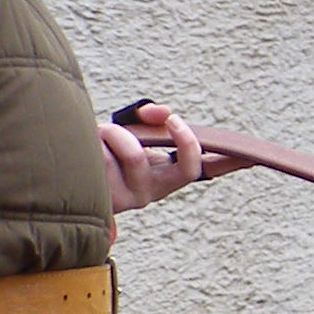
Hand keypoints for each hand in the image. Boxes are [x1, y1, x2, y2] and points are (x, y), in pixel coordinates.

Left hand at [99, 102, 247, 213]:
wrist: (57, 178)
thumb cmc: (100, 150)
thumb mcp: (129, 131)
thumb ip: (150, 118)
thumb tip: (163, 113)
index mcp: (168, 175)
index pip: (209, 168)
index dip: (233, 161)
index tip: (256, 155)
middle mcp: (156, 191)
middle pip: (187, 166)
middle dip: (181, 138)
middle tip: (173, 118)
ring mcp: (134, 197)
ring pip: (136, 154)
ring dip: (115, 133)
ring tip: (99, 133)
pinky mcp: (109, 200)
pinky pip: (106, 159)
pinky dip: (95, 142)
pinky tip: (85, 147)